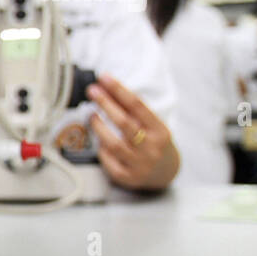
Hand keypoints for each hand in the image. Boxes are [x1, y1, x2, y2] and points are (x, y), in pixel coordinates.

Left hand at [86, 75, 179, 190]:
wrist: (166, 172)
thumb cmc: (154, 142)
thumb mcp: (152, 125)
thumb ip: (133, 110)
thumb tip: (107, 86)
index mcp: (160, 131)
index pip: (137, 106)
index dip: (119, 90)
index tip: (104, 78)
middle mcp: (151, 147)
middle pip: (124, 122)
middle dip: (105, 103)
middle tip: (92, 90)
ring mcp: (139, 164)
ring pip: (113, 143)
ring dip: (98, 127)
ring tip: (90, 114)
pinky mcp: (127, 177)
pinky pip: (108, 161)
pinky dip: (101, 149)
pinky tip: (99, 141)